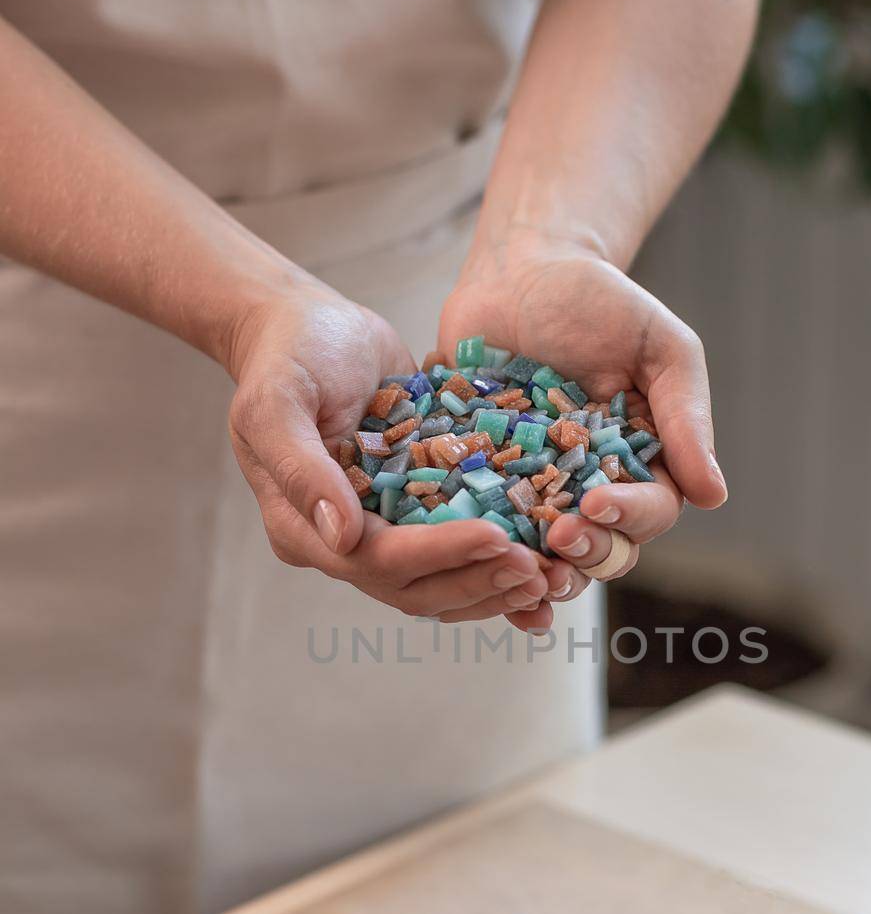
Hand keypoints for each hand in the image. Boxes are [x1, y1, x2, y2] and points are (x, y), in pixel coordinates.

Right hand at [225, 283, 549, 620]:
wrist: (309, 326)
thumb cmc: (288, 356)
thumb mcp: (277, 401)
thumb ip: (302, 468)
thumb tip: (342, 535)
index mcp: (303, 528)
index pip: (376, 559)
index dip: (437, 554)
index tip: (494, 536)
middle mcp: (344, 543)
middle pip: (415, 588)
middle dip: (476, 580)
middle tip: (535, 569)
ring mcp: (382, 531)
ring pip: (441, 583)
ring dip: (494, 586)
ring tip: (549, 577)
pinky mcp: (416, 512)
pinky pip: (458, 551)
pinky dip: (497, 563)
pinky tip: (546, 566)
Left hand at [438, 236, 726, 606]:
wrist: (518, 272)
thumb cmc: (600, 303)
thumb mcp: (659, 348)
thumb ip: (685, 417)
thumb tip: (714, 495)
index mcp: (643, 464)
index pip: (649, 511)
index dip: (628, 517)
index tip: (597, 503)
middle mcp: (591, 489)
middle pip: (601, 550)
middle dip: (584, 553)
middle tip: (557, 537)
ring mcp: (533, 492)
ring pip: (543, 556)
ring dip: (535, 570)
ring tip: (517, 564)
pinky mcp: (480, 483)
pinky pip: (483, 529)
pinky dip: (479, 553)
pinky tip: (468, 558)